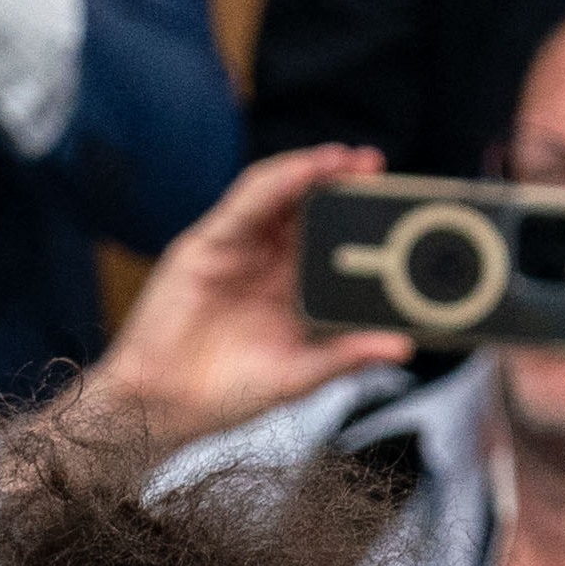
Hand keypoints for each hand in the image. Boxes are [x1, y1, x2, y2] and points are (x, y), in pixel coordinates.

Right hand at [74, 149, 417, 457]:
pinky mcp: (206, 244)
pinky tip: (305, 171)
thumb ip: (345, 357)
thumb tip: (401, 347)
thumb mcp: (298, 376)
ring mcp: (236, 249)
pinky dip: (277, 181)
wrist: (163, 405)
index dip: (359, 217)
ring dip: (311, 170)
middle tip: (376, 167)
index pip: (330, 238)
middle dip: (340, 182)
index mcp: (291, 288)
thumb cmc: (227, 394)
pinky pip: (244, 202)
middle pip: (306, 207)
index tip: (399, 206)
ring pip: (277, 194)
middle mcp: (265, 262)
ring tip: (346, 159)